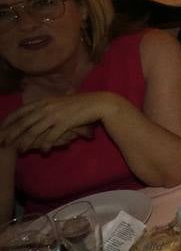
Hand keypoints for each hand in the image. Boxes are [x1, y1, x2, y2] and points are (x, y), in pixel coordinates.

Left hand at [0, 92, 116, 152]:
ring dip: (26, 142)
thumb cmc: (83, 102)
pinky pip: (52, 135)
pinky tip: (45, 151)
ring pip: (35, 130)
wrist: (100, 103)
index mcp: (45, 101)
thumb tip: (43, 104)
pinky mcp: (65, 123)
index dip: (10, 120)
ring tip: (21, 150)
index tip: (2, 129)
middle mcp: (47, 107)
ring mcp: (56, 115)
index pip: (21, 111)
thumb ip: (53, 103)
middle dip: (12, 133)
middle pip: (24, 122)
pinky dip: (47, 144)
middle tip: (3, 143)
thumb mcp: (64, 100)